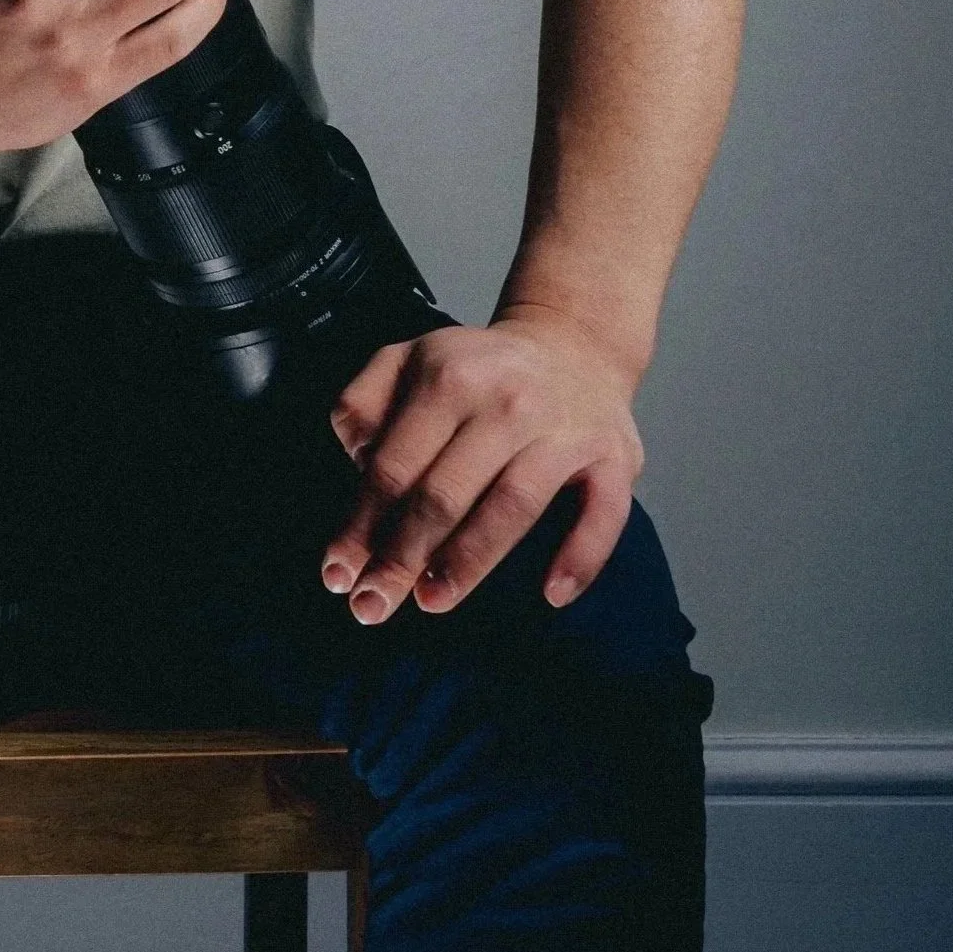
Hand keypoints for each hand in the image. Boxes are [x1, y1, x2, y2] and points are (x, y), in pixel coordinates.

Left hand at [318, 308, 644, 620]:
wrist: (574, 345)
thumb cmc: (480, 369)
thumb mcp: (408, 359)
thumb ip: (364, 400)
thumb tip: (357, 461)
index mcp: (449, 378)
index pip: (394, 466)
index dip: (362, 525)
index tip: (339, 574)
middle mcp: (507, 402)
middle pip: (445, 493)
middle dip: (401, 557)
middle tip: (372, 606)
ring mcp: (564, 431)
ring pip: (512, 506)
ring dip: (469, 562)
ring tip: (431, 600)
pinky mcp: (613, 457)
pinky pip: (603, 514)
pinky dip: (580, 556)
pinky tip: (551, 594)